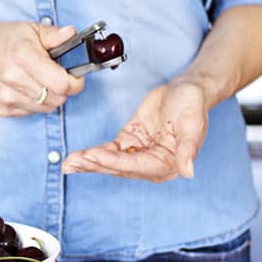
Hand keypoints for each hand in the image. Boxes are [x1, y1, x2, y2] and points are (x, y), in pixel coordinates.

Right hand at [0, 22, 85, 116]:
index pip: (62, 84)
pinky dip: (33, 103)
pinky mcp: (1, 108)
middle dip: (62, 89)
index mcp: (23, 56)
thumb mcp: (32, 29)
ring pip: (46, 108)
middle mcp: (13, 78)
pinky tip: (24, 88)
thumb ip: (54, 34)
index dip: (74, 82)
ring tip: (38, 81)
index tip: (72, 76)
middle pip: (57, 99)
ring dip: (48, 97)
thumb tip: (71, 34)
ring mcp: (5, 96)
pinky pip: (30, 112)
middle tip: (54, 76)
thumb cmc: (5, 39)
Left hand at [61, 80, 208, 181]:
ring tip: (69, 164)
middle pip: (119, 167)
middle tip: (74, 162)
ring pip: (111, 162)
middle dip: (96, 165)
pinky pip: (108, 151)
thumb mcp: (193, 123)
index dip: (113, 162)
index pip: (136, 166)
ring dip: (90, 163)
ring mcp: (139, 155)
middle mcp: (152, 165)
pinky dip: (92, 155)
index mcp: (169, 164)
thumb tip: (188, 171)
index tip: (93, 156)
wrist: (186, 90)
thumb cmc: (192, 105)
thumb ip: (188, 148)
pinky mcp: (129, 144)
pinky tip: (76, 159)